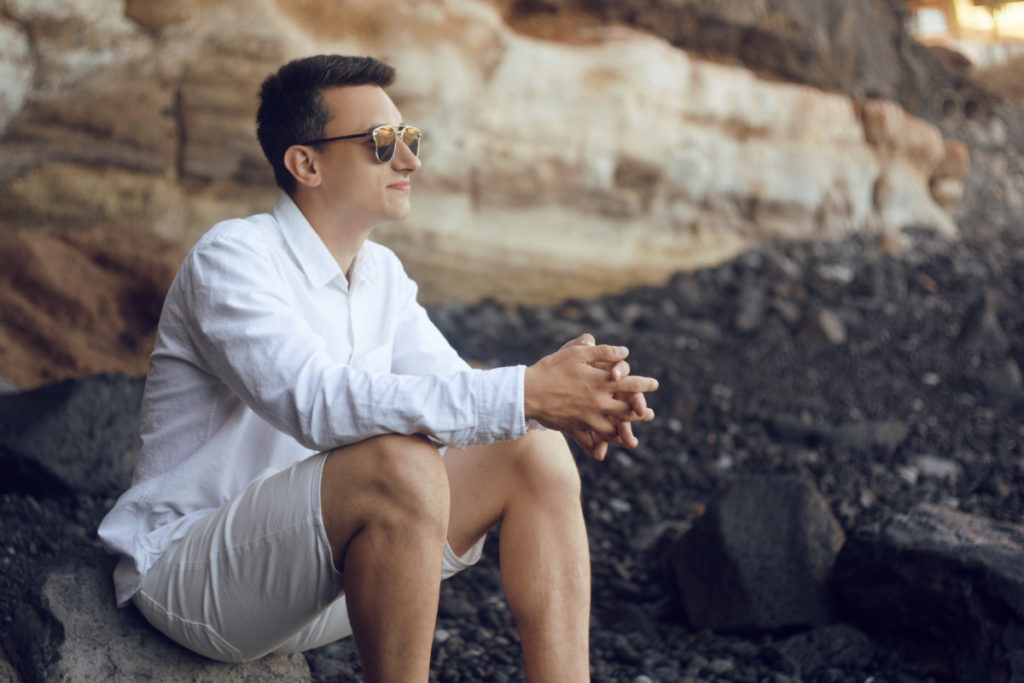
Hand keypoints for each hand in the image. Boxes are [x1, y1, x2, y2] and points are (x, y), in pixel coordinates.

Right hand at [525, 334, 657, 460]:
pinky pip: (587, 442)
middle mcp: (597, 402)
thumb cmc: (551, 369)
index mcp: (600, 383)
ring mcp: (586, 418)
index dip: (644, 384)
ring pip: (611, 430)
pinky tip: (600, 453)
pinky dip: (595, 448)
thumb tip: (625, 352)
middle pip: (626, 411)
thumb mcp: (576, 354)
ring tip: (629, 436)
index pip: (630, 384)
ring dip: (622, 433)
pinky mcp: (573, 428)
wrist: (526, 392)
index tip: (655, 384)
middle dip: (640, 412)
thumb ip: (602, 352)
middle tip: (648, 414)